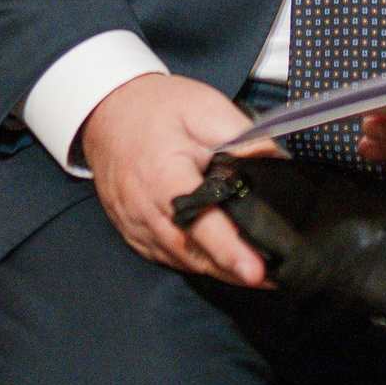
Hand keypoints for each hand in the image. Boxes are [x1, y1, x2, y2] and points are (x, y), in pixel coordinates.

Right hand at [79, 73, 270, 287]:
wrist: (106, 111)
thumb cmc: (156, 108)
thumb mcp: (203, 108)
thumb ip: (241, 136)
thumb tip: (278, 158)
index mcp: (166, 177)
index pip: (201, 221)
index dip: (229, 249)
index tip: (255, 270)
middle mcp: (146, 209)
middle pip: (194, 253)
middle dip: (233, 269)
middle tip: (274, 276)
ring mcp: (136, 225)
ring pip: (182, 261)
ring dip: (217, 270)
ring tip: (255, 271)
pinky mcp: (133, 231)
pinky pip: (167, 256)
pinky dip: (194, 262)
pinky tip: (218, 260)